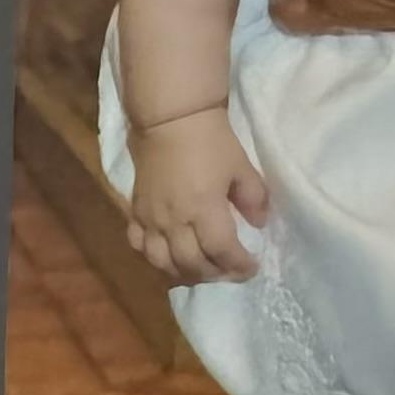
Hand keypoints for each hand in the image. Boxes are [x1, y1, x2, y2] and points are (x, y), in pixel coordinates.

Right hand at [128, 106, 269, 282]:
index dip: (238, 265)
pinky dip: (154, 259)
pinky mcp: (135, 211)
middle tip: (229, 272)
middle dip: (214, 274)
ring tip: (201, 271)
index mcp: (204, 209)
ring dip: (184, 273)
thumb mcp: (241, 167)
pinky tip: (168, 258)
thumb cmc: (211, 141)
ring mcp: (151, 219)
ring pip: (162, 263)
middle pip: (191, 264)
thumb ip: (254, 199)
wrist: (171, 120)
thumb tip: (259, 224)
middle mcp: (174, 221)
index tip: (251, 268)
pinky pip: (139, 246)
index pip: (222, 251)